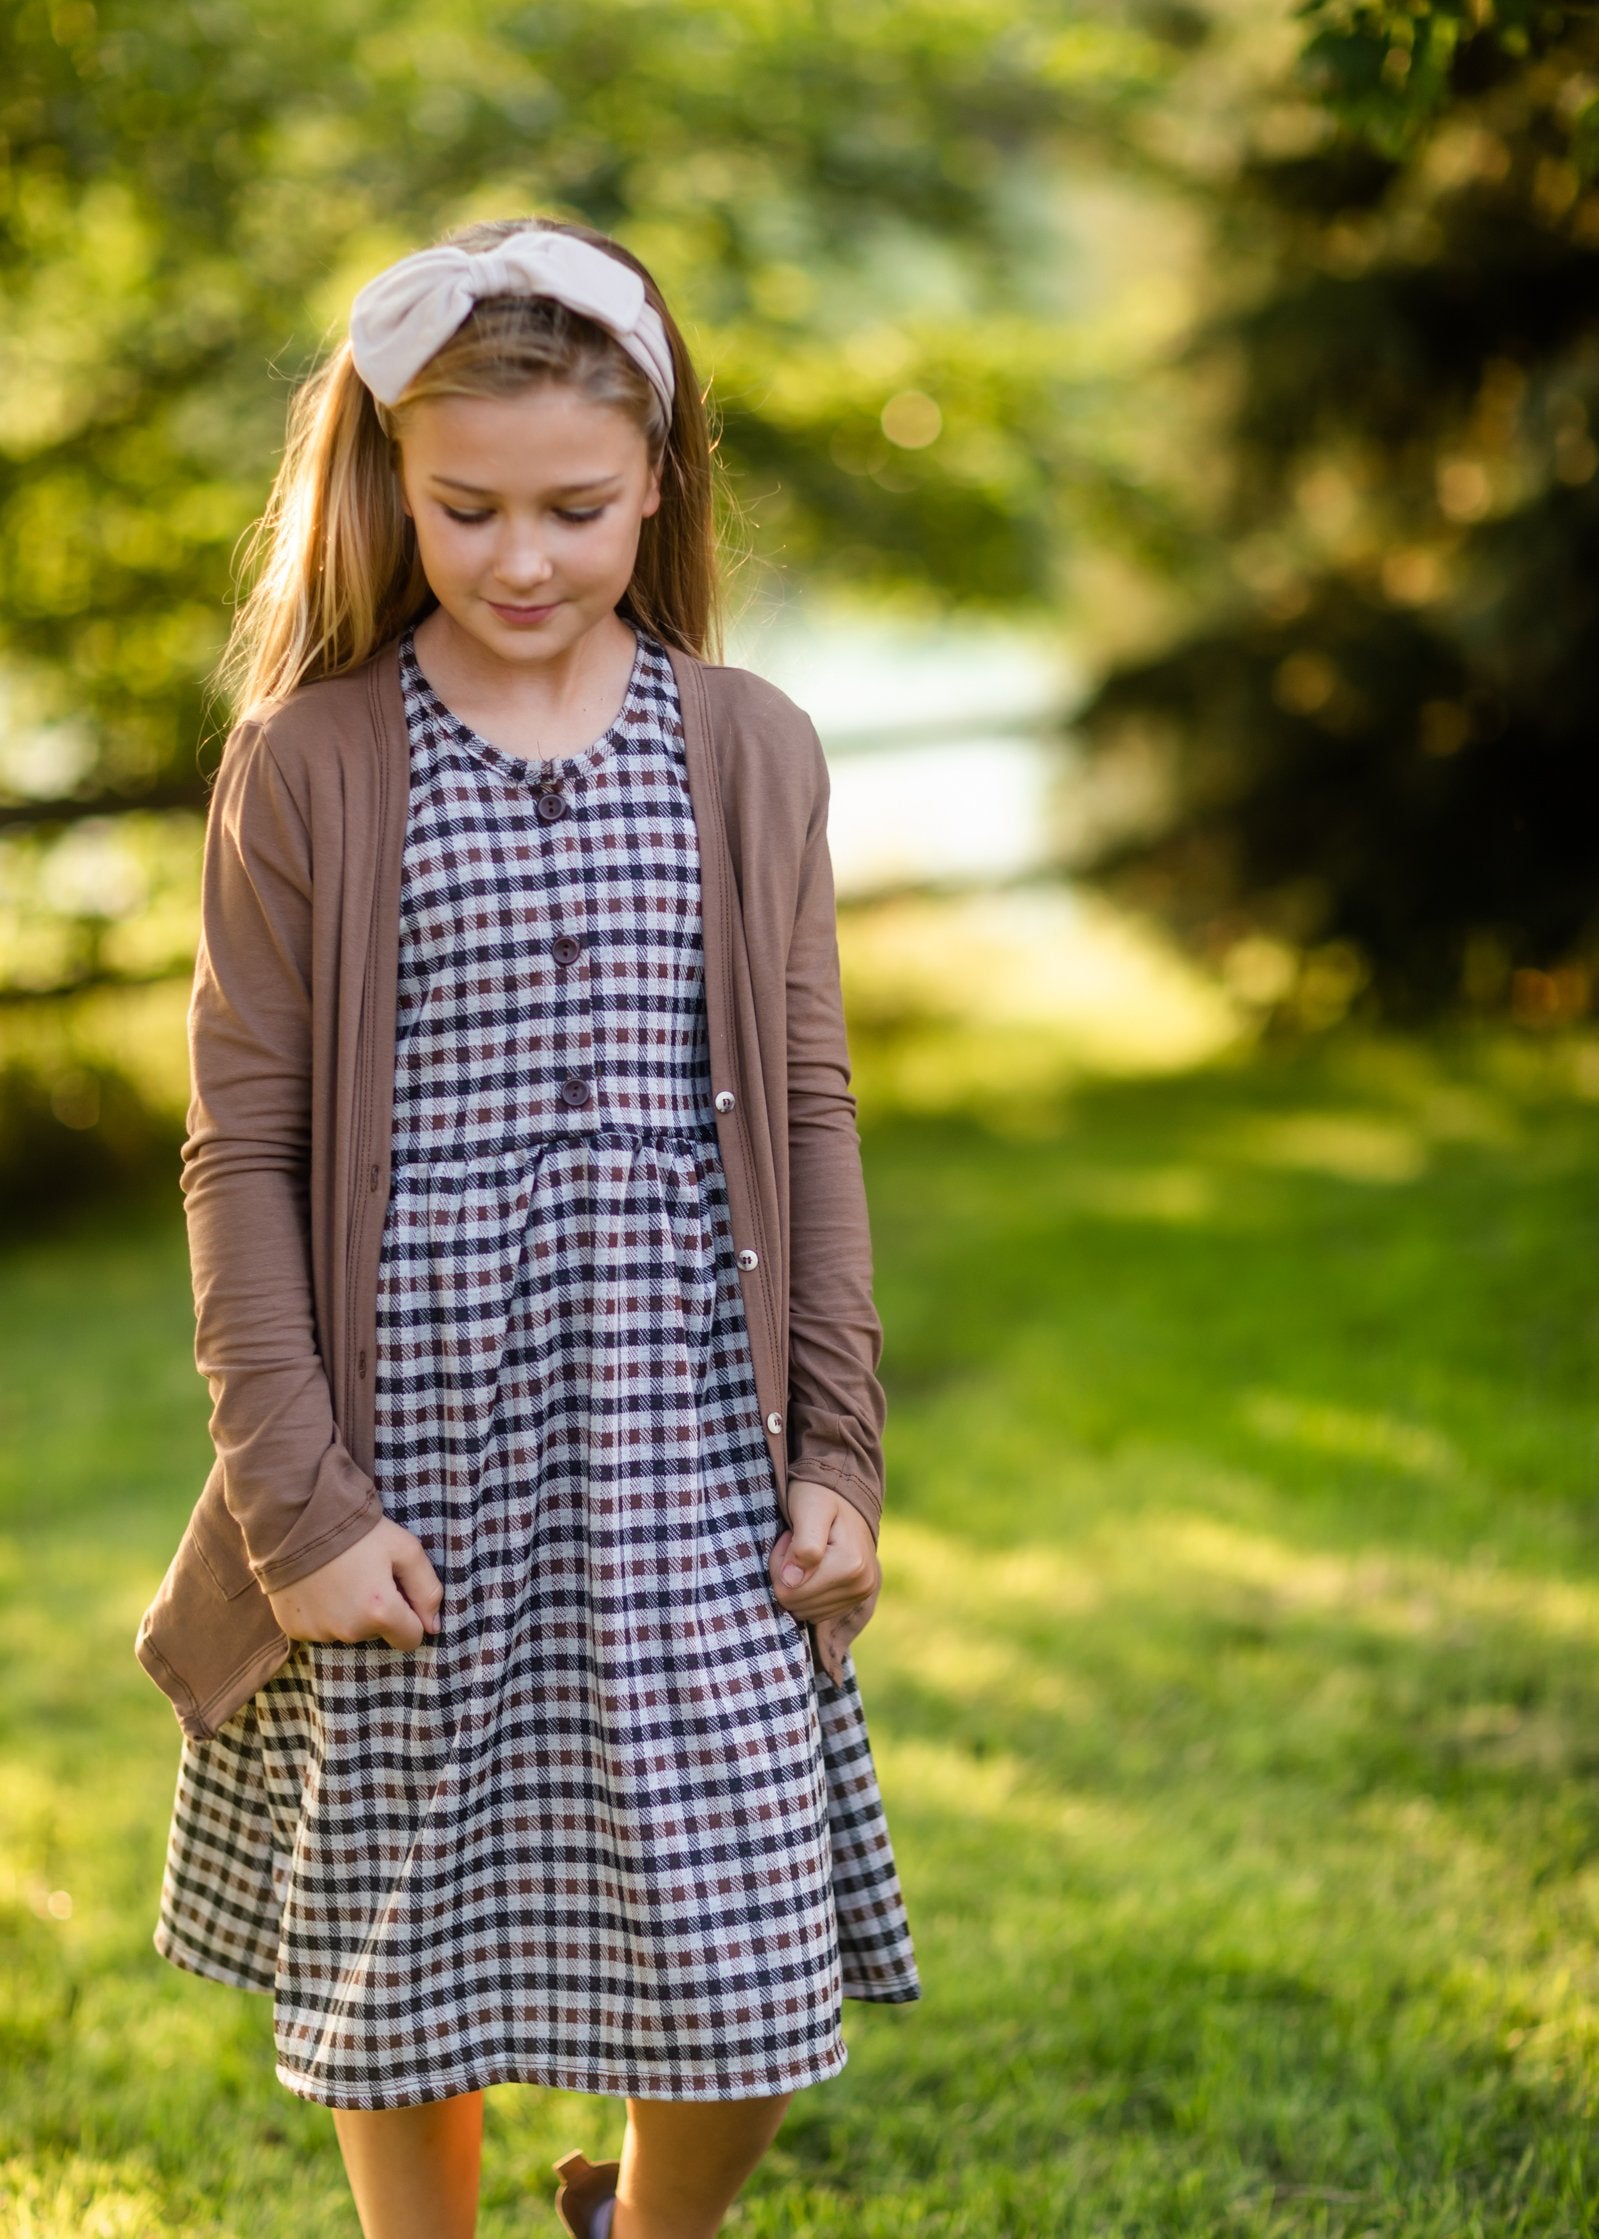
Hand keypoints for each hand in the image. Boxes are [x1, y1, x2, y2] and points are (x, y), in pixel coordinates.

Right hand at [266, 1518, 442, 1650]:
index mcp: (380, 1612)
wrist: (299, 1519)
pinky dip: (323, 1613)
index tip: (398, 1592)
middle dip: (378, 1612)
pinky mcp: (295, 1629)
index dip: (410, 1616)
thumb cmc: (358, 1532)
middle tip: (366, 1576)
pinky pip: (320, 1629)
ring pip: (348, 1632)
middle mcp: (349, 1630)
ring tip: (341, 1578)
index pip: (411, 1639)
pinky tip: (319, 1586)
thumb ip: (427, 1589)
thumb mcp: (405, 1549)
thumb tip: (433, 1627)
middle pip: (377, 1634)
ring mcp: (319, 1632)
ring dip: (350, 1613)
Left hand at [769, 1478, 880, 1684]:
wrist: (844, 1495)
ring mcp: (860, 1594)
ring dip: (796, 1583)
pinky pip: (816, 1612)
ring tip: (805, 1552)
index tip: (790, 1537)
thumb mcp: (809, 1508)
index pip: (788, 1591)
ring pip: (804, 1610)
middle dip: (786, 1575)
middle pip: (795, 1604)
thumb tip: (792, 1581)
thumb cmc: (819, 1496)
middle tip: (794, 1544)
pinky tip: (814, 1567)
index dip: (779, 1564)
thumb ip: (803, 1544)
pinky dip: (808, 1592)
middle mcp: (860, 1584)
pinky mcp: (856, 1598)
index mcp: (850, 1565)